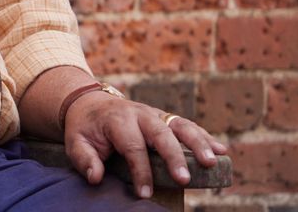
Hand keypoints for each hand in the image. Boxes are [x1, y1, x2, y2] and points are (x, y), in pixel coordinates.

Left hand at [64, 93, 228, 198]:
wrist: (89, 103)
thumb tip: (95, 177)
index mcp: (117, 120)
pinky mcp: (166, 118)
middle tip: (184, 179)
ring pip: (180, 126)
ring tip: (213, 162)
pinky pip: (187, 125)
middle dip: (174, 157)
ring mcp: (156, 114)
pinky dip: (205, 136)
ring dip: (198, 143)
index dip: (139, 171)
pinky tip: (222, 150)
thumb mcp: (75, 141)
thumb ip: (84, 159)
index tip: (144, 193)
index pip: (132, 146)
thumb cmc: (85, 128)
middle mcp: (140, 114)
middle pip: (161, 134)